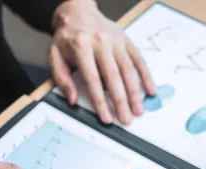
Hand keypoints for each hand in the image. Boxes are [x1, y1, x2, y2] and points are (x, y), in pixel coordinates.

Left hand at [49, 0, 155, 124]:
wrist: (78, 12)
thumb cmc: (67, 37)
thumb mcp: (54, 55)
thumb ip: (62, 77)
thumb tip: (71, 98)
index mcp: (81, 46)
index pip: (93, 79)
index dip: (100, 101)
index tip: (107, 117)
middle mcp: (101, 43)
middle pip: (113, 77)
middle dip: (121, 101)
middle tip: (126, 119)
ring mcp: (116, 42)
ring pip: (128, 70)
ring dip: (135, 92)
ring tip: (138, 110)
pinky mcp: (126, 41)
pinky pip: (139, 60)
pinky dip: (146, 76)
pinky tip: (150, 91)